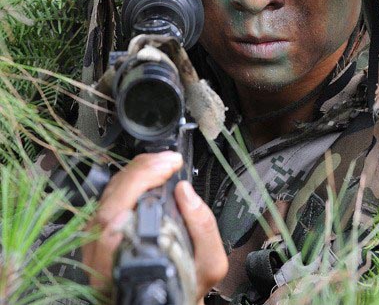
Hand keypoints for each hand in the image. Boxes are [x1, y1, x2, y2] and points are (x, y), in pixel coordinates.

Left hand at [82, 151, 227, 303]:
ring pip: (106, 198)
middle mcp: (101, 260)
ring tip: (163, 162)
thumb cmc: (184, 285)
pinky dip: (130, 178)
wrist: (166, 298)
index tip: (165, 172)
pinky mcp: (99, 231)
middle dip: (140, 174)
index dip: (133, 193)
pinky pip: (108, 198)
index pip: (113, 227)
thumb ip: (203, 230)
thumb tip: (185, 191)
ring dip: (135, 173)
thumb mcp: (208, 265)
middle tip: (170, 161)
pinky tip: (149, 171)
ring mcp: (95, 244)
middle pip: (109, 205)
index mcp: (125, 272)